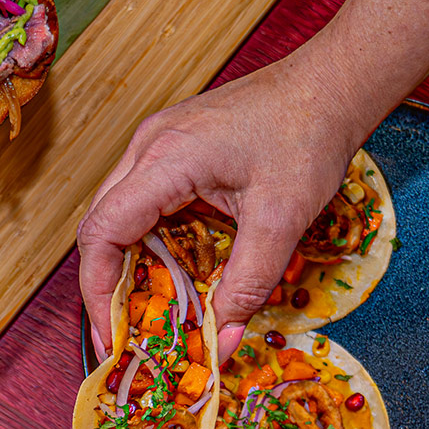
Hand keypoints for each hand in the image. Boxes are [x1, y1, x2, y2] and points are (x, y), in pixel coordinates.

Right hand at [77, 56, 357, 360]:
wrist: (330, 84)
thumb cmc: (308, 137)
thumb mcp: (281, 222)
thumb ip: (247, 287)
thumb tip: (223, 343)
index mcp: (165, 159)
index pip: (101, 233)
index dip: (98, 293)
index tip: (110, 338)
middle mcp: (147, 148)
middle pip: (99, 229)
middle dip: (107, 289)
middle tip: (123, 337)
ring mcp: (154, 145)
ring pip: (116, 219)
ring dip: (125, 269)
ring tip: (144, 314)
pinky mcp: (169, 151)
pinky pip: (139, 206)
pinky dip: (145, 247)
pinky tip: (167, 274)